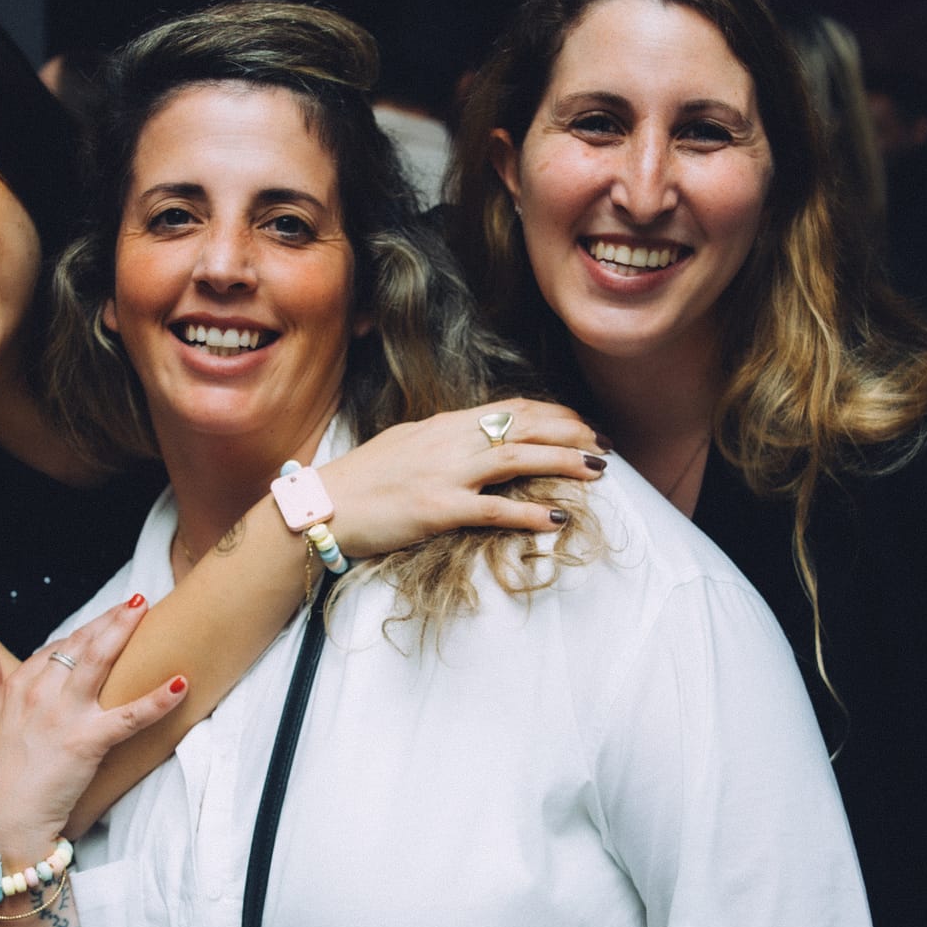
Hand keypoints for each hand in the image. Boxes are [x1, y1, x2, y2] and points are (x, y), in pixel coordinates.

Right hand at [0, 595, 188, 863]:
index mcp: (16, 689)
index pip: (53, 650)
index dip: (80, 635)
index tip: (101, 625)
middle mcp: (40, 694)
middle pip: (79, 644)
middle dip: (109, 620)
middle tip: (136, 602)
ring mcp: (64, 716)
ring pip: (99, 662)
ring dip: (124, 632)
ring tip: (147, 611)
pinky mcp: (87, 742)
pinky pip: (130, 716)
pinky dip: (158, 699)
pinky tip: (181, 683)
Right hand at [321, 399, 604, 561]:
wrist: (322, 507)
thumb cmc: (363, 482)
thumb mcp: (408, 447)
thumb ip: (445, 442)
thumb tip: (477, 440)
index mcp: (445, 425)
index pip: (512, 408)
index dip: (554, 414)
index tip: (581, 425)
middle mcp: (450, 441)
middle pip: (523, 425)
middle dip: (570, 432)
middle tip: (603, 445)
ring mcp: (445, 473)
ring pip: (517, 457)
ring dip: (563, 461)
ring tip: (597, 470)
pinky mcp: (438, 509)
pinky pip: (493, 507)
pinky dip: (529, 511)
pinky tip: (557, 517)